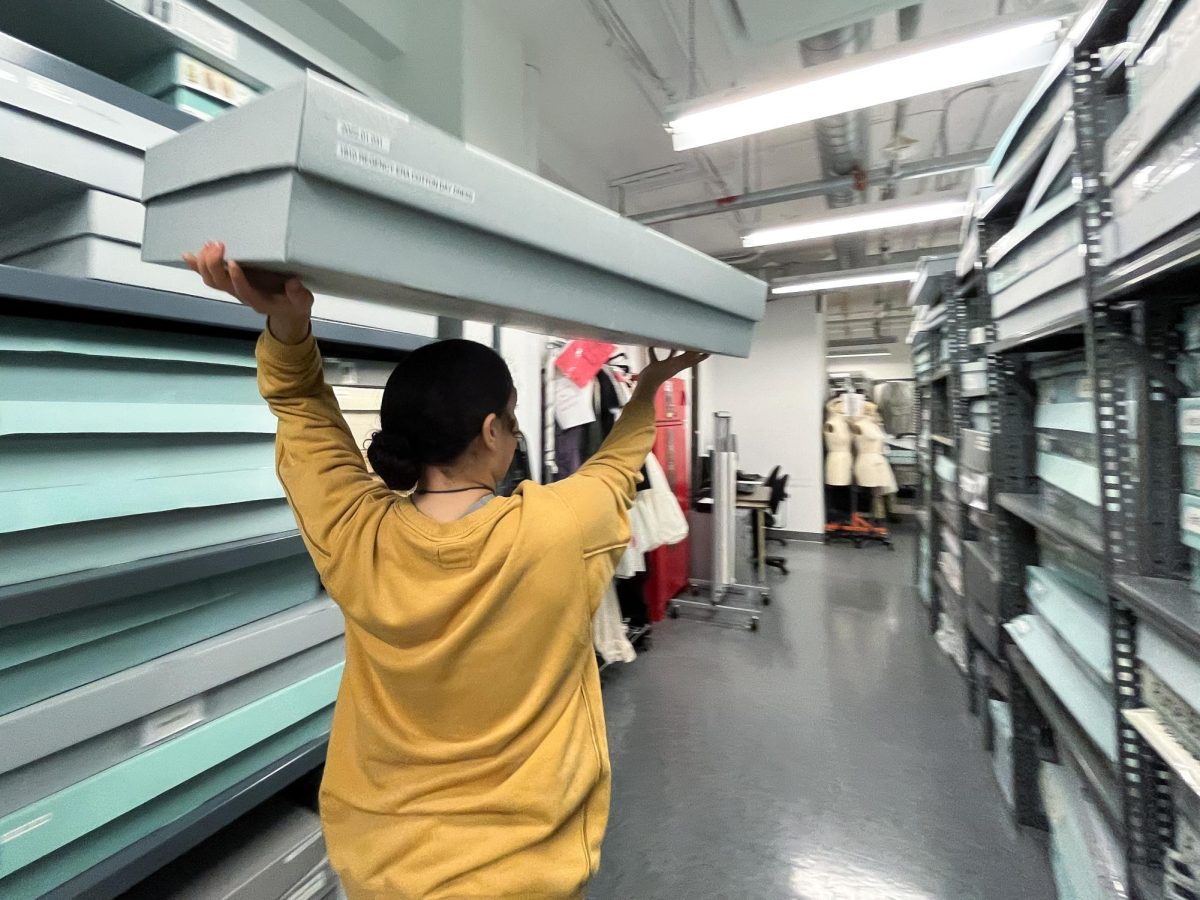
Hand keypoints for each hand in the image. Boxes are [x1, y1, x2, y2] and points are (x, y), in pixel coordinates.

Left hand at [184, 241, 313, 343]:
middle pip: (220, 284)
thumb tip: (293, 283)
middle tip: (218, 244)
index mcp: (259, 300)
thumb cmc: (293, 304)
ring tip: (208, 244)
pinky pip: (209, 276)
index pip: (244, 291)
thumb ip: (299, 295)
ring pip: (211, 280)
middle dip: (215, 265)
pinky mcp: (229, 282)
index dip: (237, 278)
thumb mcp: (302, 302)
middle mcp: (242, 295)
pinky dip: (197, 266)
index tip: (233, 262)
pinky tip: (188, 255)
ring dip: (205, 263)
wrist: (286, 312)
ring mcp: (233, 289)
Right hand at [637, 347, 709, 390]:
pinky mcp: (655, 365)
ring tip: (676, 340)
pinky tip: (652, 345)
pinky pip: (655, 356)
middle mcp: (674, 365)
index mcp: (680, 365)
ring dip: (674, 349)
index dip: (703, 355)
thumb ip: (684, 358)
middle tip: (697, 342)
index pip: (695, 359)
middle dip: (692, 351)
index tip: (710, 349)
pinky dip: (654, 351)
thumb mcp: (673, 364)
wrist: (647, 384)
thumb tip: (696, 352)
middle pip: (686, 357)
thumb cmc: (659, 375)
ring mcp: (665, 366)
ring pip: (671, 356)